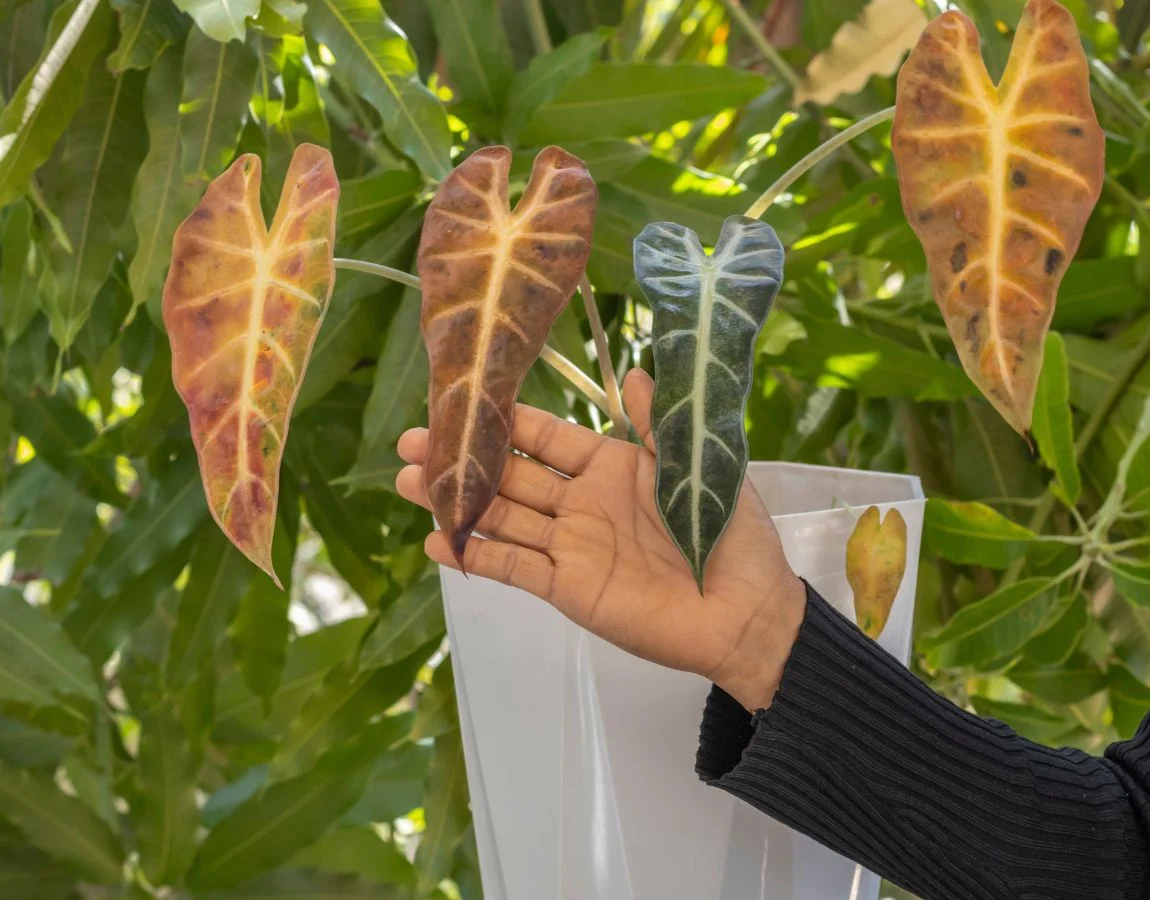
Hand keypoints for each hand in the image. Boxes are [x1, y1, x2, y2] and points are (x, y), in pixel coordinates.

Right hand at [394, 369, 805, 710]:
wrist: (746, 611)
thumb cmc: (731, 534)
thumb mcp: (695, 464)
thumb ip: (657, 421)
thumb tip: (635, 370)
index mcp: (611, 466)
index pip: (544, 437)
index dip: (502, 422)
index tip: (459, 403)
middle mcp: (582, 502)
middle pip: (509, 476)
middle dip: (461, 459)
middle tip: (408, 443)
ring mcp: (572, 546)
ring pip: (502, 518)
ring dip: (455, 501)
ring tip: (403, 483)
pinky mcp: (569, 589)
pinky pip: (514, 568)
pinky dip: (476, 556)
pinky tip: (438, 541)